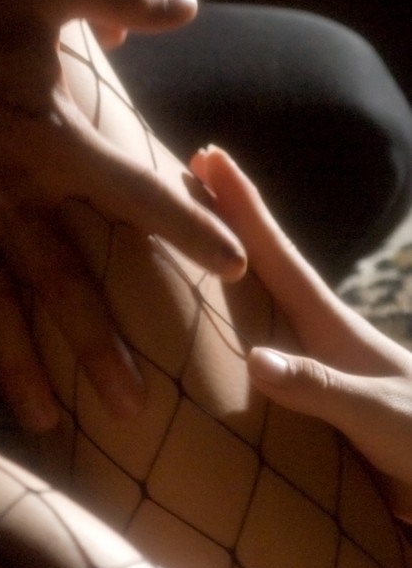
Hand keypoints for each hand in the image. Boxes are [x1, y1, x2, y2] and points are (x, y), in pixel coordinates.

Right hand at [0, 0, 246, 433]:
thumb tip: (188, 3)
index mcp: (55, 145)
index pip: (139, 198)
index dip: (189, 228)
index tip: (231, 267)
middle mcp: (10, 196)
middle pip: (65, 286)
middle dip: (100, 349)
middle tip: (136, 412)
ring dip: (16, 365)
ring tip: (45, 420)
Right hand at [190, 145, 411, 520]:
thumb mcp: (377, 414)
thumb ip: (320, 386)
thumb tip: (256, 359)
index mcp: (328, 324)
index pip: (275, 252)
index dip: (242, 203)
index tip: (211, 153)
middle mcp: (316, 333)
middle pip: (260, 261)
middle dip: (226, 215)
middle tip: (190, 169)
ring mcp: (315, 361)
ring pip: (259, 300)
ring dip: (226, 261)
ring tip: (192, 232)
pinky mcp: (314, 395)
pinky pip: (258, 345)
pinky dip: (232, 321)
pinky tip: (215, 324)